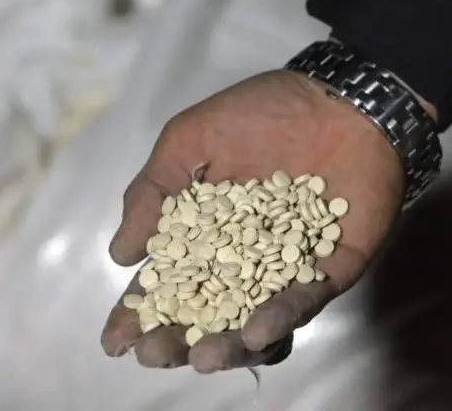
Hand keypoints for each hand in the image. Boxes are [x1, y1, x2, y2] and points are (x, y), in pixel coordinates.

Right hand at [100, 69, 404, 371]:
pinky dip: (283, 314)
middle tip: (158, 352)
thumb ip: (154, 193)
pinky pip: (310, 298)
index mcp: (211, 234)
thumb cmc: (260, 114)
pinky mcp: (335, 265)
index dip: (143, 313)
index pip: (172, 282)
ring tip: (206, 354)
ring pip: (260, 321)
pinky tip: (256, 328)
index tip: (116, 340)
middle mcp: (249, 259)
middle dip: (181, 341)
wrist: (335, 96)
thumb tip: (121, 256)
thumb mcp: (189, 142)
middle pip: (212, 314)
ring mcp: (293, 266)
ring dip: (231, 345)